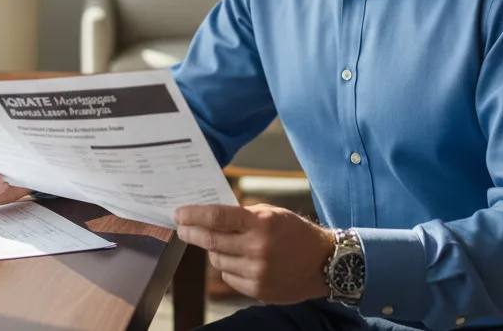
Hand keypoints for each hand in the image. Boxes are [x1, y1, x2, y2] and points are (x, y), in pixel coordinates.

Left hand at [174, 203, 335, 303]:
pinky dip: (228, 267)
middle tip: (182, 228)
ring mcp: (257, 271)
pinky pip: (229, 277)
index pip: (217, 217)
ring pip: (218, 261)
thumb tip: (210, 217)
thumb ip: (242, 215)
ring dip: (214, 251)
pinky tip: (240, 260)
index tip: (178, 213)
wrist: (324, 262)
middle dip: (191, 233)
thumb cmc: (296, 233)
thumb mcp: (271, 213)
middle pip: (211, 241)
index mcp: (260, 223)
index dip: (193, 215)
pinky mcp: (258, 289)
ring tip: (224, 244)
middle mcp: (257, 248)